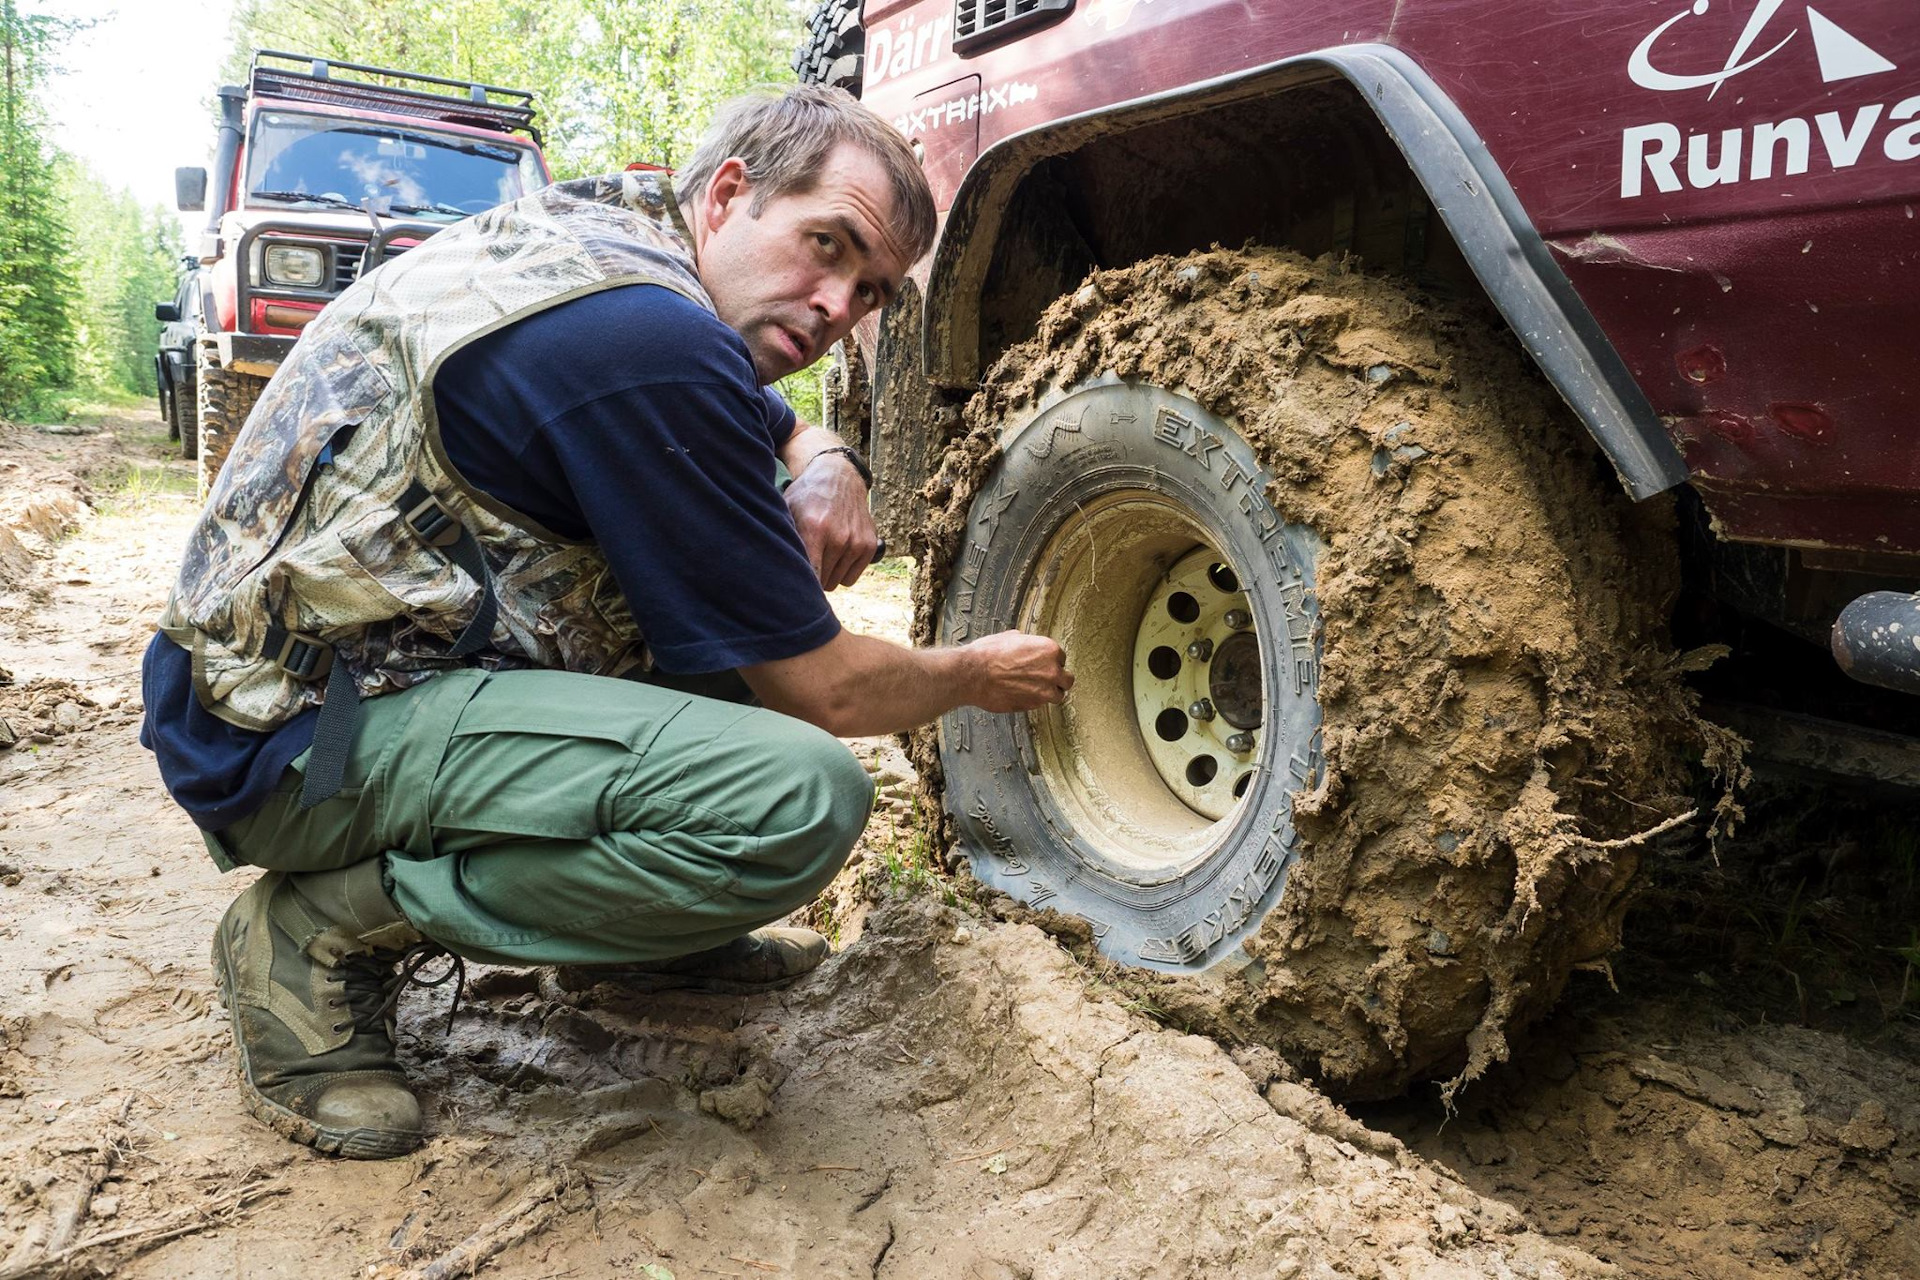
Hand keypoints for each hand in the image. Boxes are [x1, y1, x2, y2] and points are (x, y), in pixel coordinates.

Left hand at [785, 453, 878, 588]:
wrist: (839, 478)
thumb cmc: (807, 497)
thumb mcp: (787, 511)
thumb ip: (781, 538)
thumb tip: (770, 568)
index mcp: (815, 529)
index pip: (809, 575)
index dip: (801, 585)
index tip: (794, 585)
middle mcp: (839, 537)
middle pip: (822, 583)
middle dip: (813, 577)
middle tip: (807, 560)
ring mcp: (857, 542)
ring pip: (836, 582)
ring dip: (828, 574)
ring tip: (821, 554)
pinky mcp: (869, 546)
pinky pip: (851, 579)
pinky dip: (842, 572)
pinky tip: (836, 556)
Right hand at [965, 631, 1072, 712]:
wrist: (973, 675)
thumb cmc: (988, 654)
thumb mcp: (1010, 637)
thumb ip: (1026, 642)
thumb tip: (1025, 642)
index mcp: (1049, 650)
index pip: (1061, 659)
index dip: (1051, 661)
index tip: (1042, 664)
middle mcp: (1052, 671)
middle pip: (1067, 680)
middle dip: (1057, 679)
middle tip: (1045, 679)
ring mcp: (1044, 691)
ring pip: (1057, 696)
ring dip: (1048, 693)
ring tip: (1034, 689)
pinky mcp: (1032, 706)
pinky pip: (1040, 705)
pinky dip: (1033, 701)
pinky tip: (1020, 694)